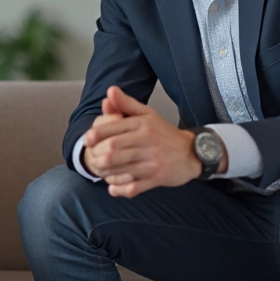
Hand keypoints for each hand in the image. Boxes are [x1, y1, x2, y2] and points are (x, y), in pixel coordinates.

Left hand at [84, 86, 205, 196]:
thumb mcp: (147, 114)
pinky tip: (112, 188)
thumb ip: (126, 104)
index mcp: (142, 124)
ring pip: (121, 169)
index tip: (87, 140)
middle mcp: (147, 141)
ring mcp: (152, 161)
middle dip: (98, 156)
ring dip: (106, 173)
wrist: (191, 153)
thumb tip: (109, 91)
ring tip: (99, 172)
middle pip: (114, 149)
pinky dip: (120, 189)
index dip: (96, 135)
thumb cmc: (163, 132)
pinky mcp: (157, 178)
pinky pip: (134, 187)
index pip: (113, 128)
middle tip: (91, 159)